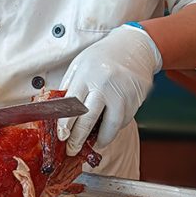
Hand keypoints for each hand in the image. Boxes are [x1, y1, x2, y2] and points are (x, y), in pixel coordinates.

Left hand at [57, 24, 160, 154]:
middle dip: (78, 138)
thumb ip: (70, 86)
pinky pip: (124, 120)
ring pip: (111, 124)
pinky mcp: (136, 98)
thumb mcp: (80, 64)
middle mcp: (104, 84)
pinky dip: (115, 127)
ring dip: (102, 138)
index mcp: (86, 75)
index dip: (65, 124)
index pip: (72, 105)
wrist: (135, 46)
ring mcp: (123, 92)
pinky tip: (109, 126)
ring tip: (95, 143)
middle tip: (73, 150)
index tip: (62, 137)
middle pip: (89, 118)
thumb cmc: (103, 56)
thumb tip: (59, 112)